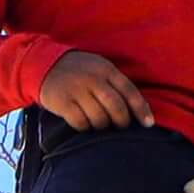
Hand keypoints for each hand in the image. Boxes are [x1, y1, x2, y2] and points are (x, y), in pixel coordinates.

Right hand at [37, 50, 153, 129]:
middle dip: (122, 122)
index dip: (141, 110)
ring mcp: (77, 90)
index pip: (130, 92)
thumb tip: (137, 109)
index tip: (148, 124)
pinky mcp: (63, 102)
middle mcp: (93, 78)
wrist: (44, 64)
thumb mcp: (99, 68)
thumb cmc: (79, 71)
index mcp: (106, 69)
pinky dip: (85, 127)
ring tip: (100, 124)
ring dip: (102, 126)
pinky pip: (81, 123)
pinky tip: (84, 123)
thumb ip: (116, 84)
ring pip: (99, 118)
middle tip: (119, 126)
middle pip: (116, 108)